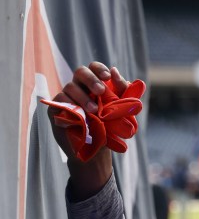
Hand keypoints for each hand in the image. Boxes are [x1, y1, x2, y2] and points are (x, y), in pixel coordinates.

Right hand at [47, 62, 128, 199]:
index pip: (94, 68)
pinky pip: (59, 101)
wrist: (97, 151)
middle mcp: (80, 88)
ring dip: (83, 98)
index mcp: (95, 85)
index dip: (99, 69)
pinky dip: (69, 106)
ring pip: (70, 87)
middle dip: (91, 79)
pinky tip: (79, 116)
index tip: (107, 77)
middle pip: (80, 72)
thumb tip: (115, 71)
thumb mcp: (120, 110)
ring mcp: (66, 98)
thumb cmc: (109, 128)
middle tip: (101, 91)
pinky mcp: (56, 110)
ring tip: (94, 111)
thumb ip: (122, 91)